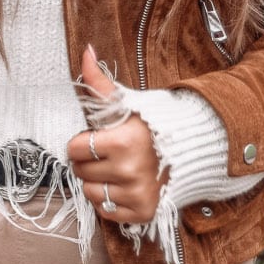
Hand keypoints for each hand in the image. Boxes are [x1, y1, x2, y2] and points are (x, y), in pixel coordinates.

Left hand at [64, 44, 166, 226]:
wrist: (187, 150)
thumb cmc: (151, 124)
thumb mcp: (125, 102)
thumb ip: (99, 81)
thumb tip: (85, 51)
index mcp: (124, 140)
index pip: (75, 149)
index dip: (82, 142)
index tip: (96, 138)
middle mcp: (130, 170)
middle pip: (80, 172)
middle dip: (88, 162)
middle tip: (107, 154)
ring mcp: (138, 194)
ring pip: (91, 193)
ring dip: (97, 182)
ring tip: (114, 169)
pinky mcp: (143, 212)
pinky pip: (106, 212)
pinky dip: (109, 201)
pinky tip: (122, 186)